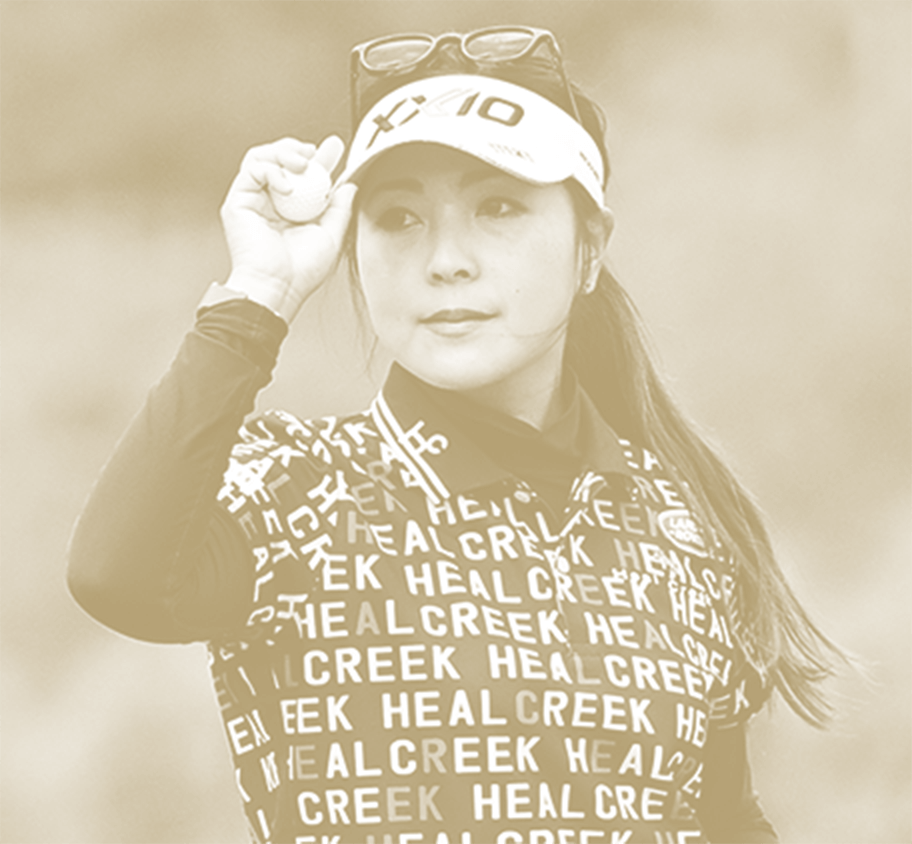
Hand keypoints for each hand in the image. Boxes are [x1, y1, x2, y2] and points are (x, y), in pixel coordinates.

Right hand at [219, 136, 357, 322]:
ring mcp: (254, 200)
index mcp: (294, 210)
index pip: (304, 175)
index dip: (319, 158)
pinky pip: (253, 169)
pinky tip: (287, 187)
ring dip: (284, 153)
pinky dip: (272, 170)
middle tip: (314, 153)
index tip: (334, 147)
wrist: (280, 286)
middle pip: (280, 159)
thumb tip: (349, 185)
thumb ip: (340, 208)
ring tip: (301, 165)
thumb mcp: (331, 235)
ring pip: (262, 157)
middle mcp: (272, 202)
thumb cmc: (301, 271)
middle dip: (297, 149)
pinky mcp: (239, 201)